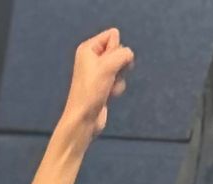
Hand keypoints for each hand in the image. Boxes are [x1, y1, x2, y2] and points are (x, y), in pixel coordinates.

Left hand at [62, 28, 133, 143]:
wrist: (83, 119)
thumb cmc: (92, 90)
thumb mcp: (109, 65)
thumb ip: (123, 53)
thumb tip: (129, 56)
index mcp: (88, 48)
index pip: (113, 34)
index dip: (116, 48)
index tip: (107, 63)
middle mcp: (92, 57)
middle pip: (118, 50)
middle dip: (119, 63)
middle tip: (109, 75)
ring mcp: (98, 72)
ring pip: (121, 66)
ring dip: (119, 77)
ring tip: (108, 87)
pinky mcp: (103, 85)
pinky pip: (119, 79)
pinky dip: (117, 87)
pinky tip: (109, 95)